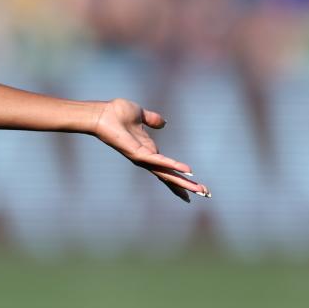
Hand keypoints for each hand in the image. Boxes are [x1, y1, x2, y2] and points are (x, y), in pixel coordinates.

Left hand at [93, 98, 209, 202]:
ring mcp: (143, 158)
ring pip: (167, 173)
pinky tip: (187, 170)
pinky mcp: (139, 154)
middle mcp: (147, 158)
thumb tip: (163, 123)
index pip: (168, 168)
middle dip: (187, 185)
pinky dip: (173, 165)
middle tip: (206, 194)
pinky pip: (159, 161)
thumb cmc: (116, 113)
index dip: (181, 177)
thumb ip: (152, 119)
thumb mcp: (140, 115)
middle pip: (170, 176)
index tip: (196, 186)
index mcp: (149, 150)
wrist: (102, 113)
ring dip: (184, 181)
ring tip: (201, 190)